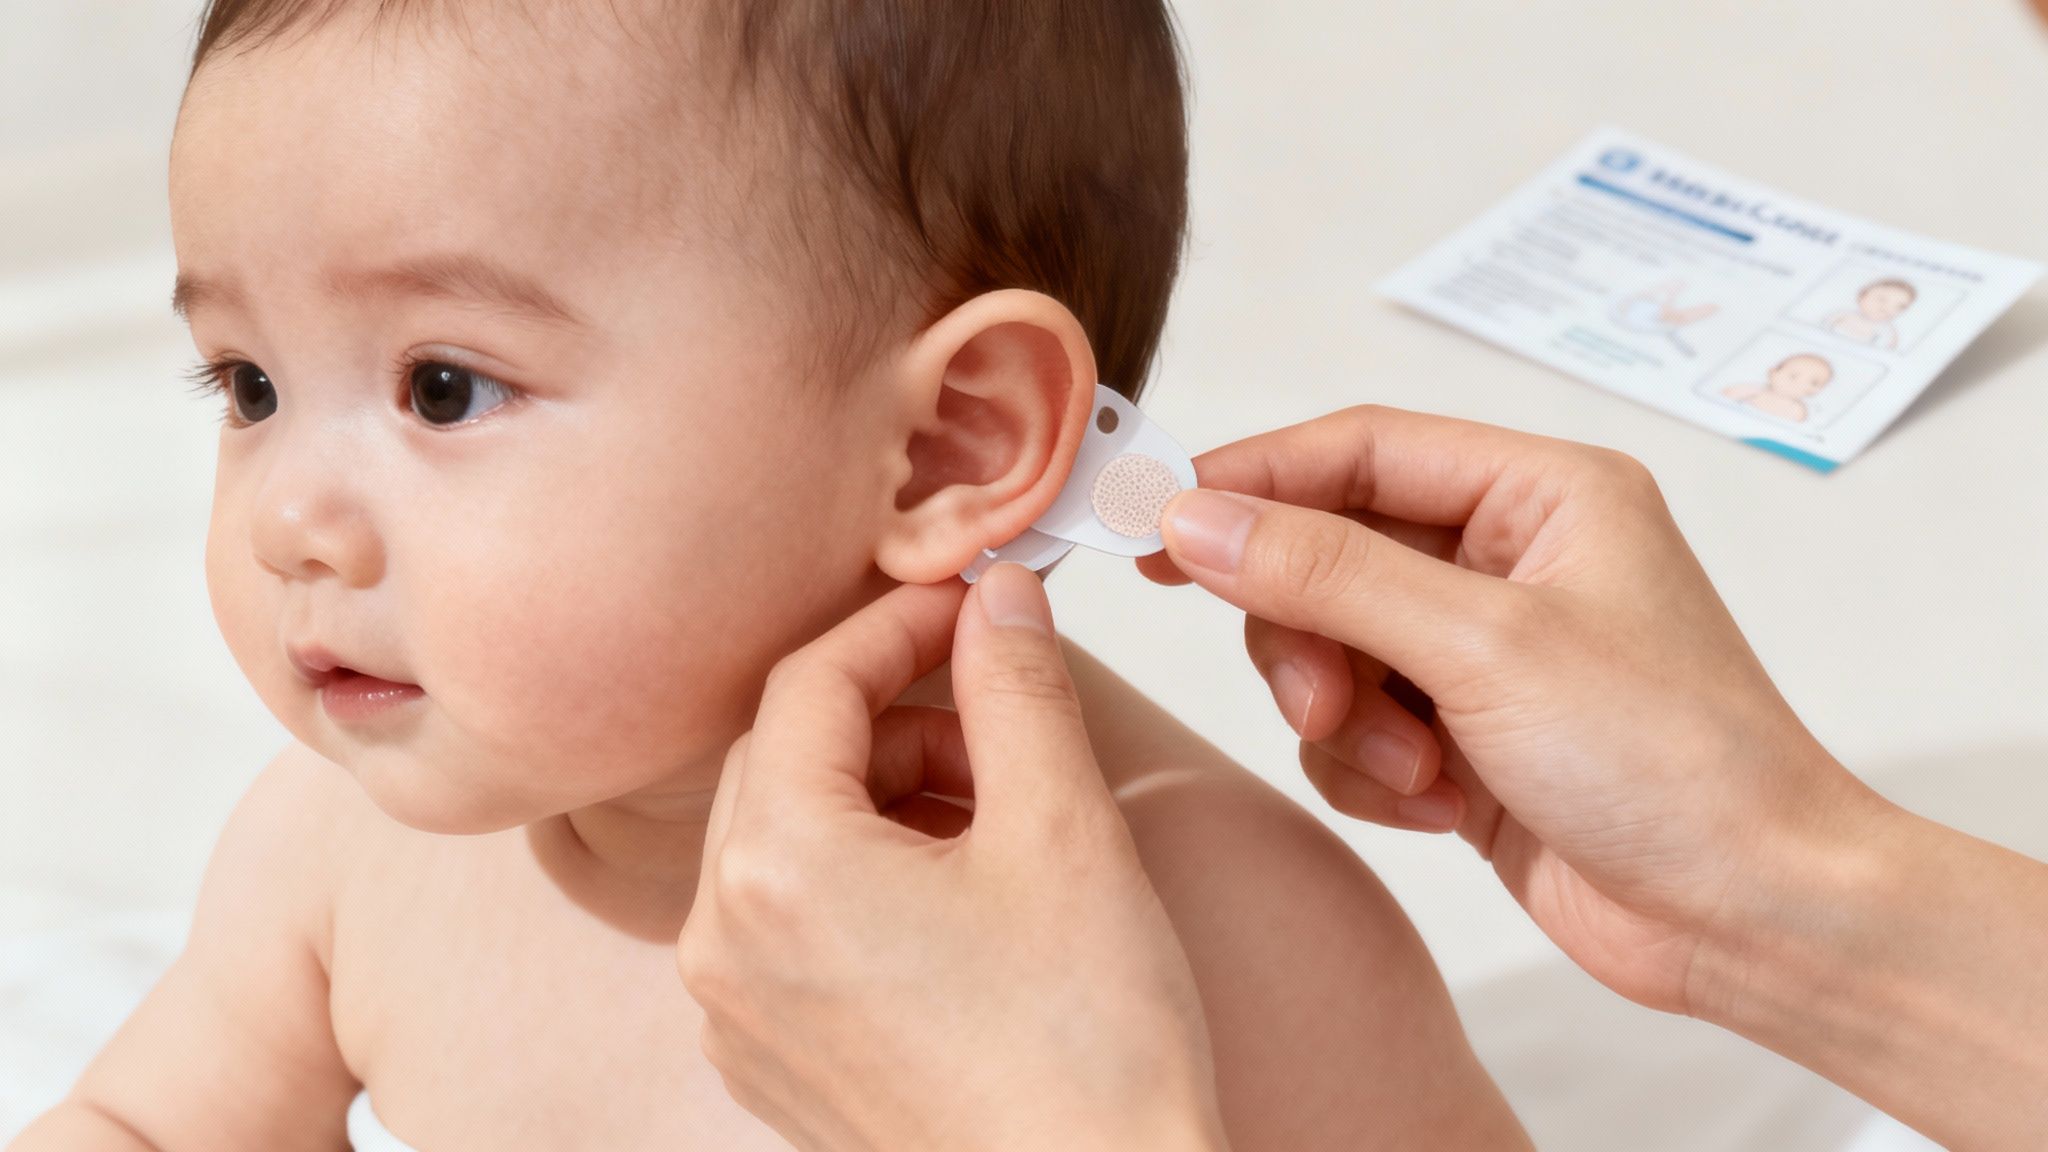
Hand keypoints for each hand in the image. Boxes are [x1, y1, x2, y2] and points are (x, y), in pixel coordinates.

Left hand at [678, 566, 1227, 1151]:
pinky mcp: (774, 1062)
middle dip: (900, 719)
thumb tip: (996, 595)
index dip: (898, 622)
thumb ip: (1016, 685)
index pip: (809, 682)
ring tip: (1004, 824)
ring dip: (891, 800)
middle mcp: (723, 944)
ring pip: (792, 840)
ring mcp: (739, 1014)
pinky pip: (795, 923)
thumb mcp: (1063, 828)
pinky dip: (871, 879)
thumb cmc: (1087, 1054)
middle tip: (1005, 719)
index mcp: (776, 871)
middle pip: (791, 758)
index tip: (973, 603)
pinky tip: (970, 903)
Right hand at [1139, 406, 1878, 1015]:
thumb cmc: (1670, 758)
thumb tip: (1195, 520)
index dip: (1253, 480)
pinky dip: (1376, 773)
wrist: (1750, 919)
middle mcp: (1508, 560)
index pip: (1359, 449)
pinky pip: (1355, 730)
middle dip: (1311, 635)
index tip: (1155, 520)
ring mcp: (1484, 654)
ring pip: (1330, 650)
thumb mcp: (1485, 645)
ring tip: (1415, 772)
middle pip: (1328, 554)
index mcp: (1540, 494)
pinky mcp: (1465, 738)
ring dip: (1350, 720)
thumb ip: (1328, 574)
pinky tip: (1445, 808)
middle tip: (1322, 700)